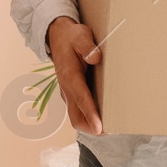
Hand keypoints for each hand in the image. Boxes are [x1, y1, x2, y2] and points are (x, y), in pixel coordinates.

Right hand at [47, 16, 102, 133]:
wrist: (57, 36)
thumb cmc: (71, 37)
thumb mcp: (80, 35)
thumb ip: (87, 46)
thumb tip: (96, 58)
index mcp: (69, 75)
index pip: (81, 98)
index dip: (91, 114)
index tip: (99, 128)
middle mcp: (67, 87)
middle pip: (76, 117)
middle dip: (90, 127)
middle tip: (109, 131)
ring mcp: (67, 92)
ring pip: (76, 116)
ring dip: (90, 125)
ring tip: (109, 128)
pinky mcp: (70, 93)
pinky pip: (77, 110)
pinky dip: (88, 117)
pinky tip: (102, 116)